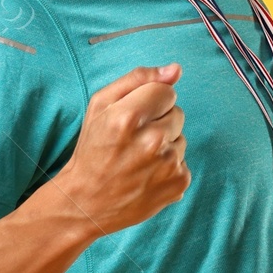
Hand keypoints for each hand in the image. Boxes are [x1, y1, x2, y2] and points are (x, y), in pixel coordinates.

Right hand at [57, 64, 189, 234]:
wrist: (88, 202)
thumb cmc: (93, 149)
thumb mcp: (101, 105)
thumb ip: (138, 79)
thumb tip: (175, 70)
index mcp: (129, 117)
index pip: (167, 91)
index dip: (151, 101)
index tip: (134, 117)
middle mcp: (152, 141)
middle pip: (178, 113)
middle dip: (159, 121)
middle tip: (134, 140)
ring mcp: (168, 164)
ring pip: (181, 138)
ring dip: (165, 145)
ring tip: (139, 159)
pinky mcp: (179, 182)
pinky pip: (184, 161)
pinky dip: (169, 166)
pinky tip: (147, 174)